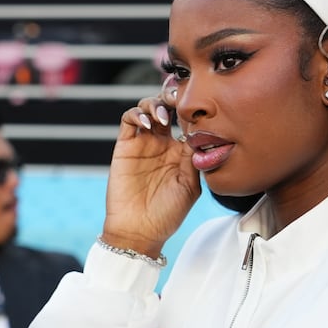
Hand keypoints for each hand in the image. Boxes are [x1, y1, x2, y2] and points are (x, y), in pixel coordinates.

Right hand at [101, 90, 200, 257]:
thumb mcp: (190, 186)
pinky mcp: (125, 146)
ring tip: (163, 117)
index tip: (202, 108)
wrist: (141, 229)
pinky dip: (138, 114)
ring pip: (147, 108)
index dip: (193, 112)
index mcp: (181, 153)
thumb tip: (201, 136)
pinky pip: (129, 120)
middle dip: (173, 97)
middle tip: (179, 98)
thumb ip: (194, 160)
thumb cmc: (168, 213)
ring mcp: (143, 143)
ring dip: (155, 104)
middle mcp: (162, 144)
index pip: (187, 122)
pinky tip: (148, 123)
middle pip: (167, 108)